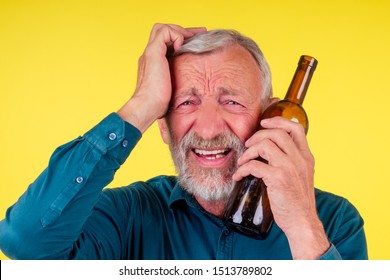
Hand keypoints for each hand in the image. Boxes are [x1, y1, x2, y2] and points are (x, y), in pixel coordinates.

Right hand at [118, 23, 205, 132]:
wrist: (147, 106)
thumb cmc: (158, 104)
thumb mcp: (171, 89)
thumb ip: (176, 82)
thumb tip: (191, 90)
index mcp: (153, 62)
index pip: (165, 42)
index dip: (180, 39)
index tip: (196, 41)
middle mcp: (150, 54)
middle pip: (162, 31)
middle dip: (182, 30)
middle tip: (200, 33)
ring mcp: (150, 52)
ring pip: (162, 28)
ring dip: (179, 31)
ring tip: (192, 39)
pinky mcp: (153, 52)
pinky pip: (165, 32)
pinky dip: (176, 36)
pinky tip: (181, 48)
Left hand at [233, 117, 329, 258]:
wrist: (302, 222)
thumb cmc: (298, 201)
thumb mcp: (301, 176)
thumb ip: (292, 162)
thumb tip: (271, 154)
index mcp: (306, 157)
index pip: (296, 128)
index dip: (278, 121)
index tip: (263, 123)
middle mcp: (299, 159)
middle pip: (277, 133)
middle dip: (257, 136)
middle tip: (248, 145)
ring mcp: (289, 168)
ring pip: (265, 145)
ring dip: (248, 151)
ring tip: (242, 161)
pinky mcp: (278, 178)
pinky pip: (254, 165)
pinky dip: (243, 169)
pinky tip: (239, 175)